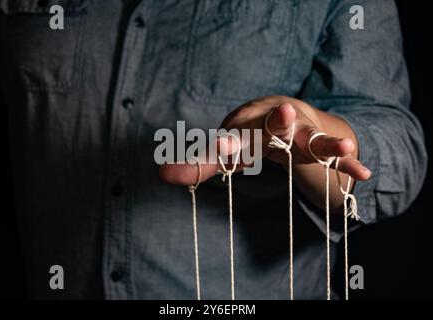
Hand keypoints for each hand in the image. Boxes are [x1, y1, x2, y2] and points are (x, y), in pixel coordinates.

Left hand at [159, 96, 370, 188]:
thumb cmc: (252, 135)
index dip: (230, 142)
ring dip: (326, 141)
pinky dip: (348, 164)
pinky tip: (362, 173)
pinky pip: (336, 156)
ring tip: (345, 146)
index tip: (224, 149)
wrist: (287, 115)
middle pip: (276, 125)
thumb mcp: (228, 148)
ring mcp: (302, 133)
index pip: (236, 135)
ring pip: (312, 136)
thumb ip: (200, 164)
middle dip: (278, 123)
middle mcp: (275, 122)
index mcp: (248, 122)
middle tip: (284, 115)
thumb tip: (161, 174)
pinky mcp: (322, 145)